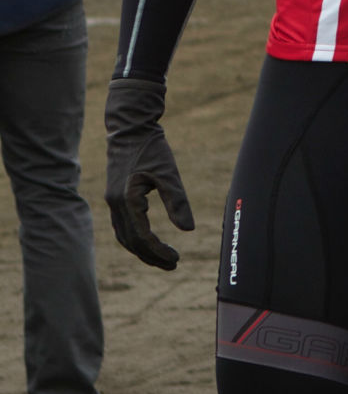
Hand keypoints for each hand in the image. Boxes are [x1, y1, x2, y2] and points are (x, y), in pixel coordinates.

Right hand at [104, 77, 193, 269]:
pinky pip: (123, 226)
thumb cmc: (152, 149)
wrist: (130, 129)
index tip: (176, 259)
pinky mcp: (115, 197)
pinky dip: (136, 237)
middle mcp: (115, 205)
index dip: (158, 251)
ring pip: (125, 235)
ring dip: (143, 250)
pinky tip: (150, 241)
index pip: (142, 236)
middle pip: (131, 241)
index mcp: (127, 200)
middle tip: (173, 264)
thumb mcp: (169, 173)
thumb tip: (188, 230)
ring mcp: (113, 202)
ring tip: (164, 258)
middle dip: (151, 256)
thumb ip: (177, 201)